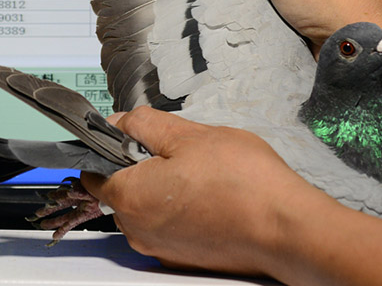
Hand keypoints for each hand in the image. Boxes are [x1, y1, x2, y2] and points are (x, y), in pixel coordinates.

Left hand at [81, 107, 328, 275]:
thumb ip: (145, 125)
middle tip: (177, 151)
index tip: (130, 137)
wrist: (287, 230)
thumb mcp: (189, 134)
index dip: (108, 148)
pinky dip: (181, 211)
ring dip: (162, 189)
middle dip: (140, 168)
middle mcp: (138, 230)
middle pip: (121, 191)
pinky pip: (169, 228)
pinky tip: (210, 197)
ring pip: (147, 210)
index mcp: (130, 197)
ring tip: (201, 174)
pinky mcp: (185, 260)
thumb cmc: (244, 183)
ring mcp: (162, 249)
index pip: (93, 172)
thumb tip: (120, 122)